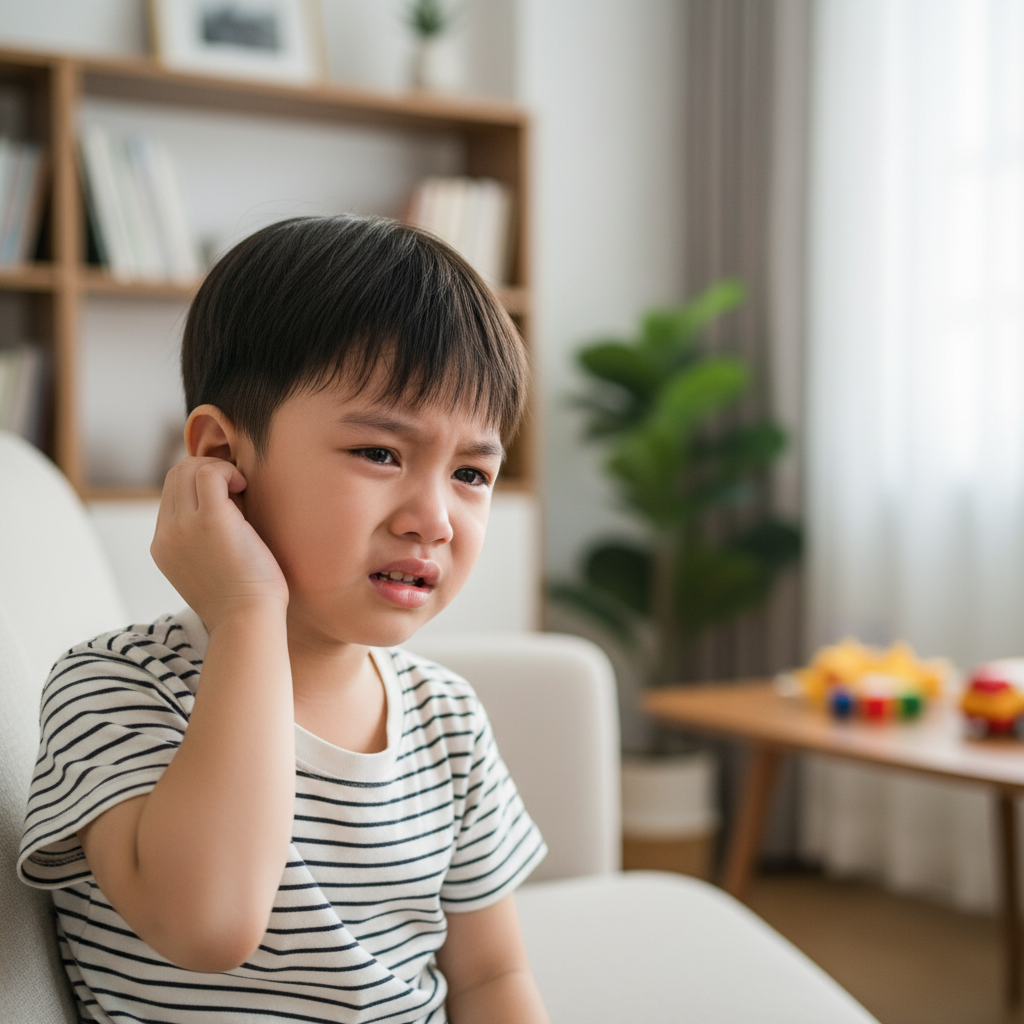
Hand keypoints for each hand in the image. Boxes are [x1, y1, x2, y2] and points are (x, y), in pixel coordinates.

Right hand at [151, 456, 288, 630]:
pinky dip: (228, 472)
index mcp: (164, 545)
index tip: (229, 499)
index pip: (171, 494)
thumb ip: (205, 539)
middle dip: (208, 471)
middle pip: (175, 475)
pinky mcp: (210, 521)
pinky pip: (209, 473)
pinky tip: (245, 488)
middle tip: (237, 491)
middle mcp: (167, 534)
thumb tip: (229, 503)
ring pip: (186, 469)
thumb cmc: (243, 600)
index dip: (200, 485)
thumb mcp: (210, 568)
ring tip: (241, 490)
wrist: (247, 622)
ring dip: (218, 469)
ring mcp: (184, 527)